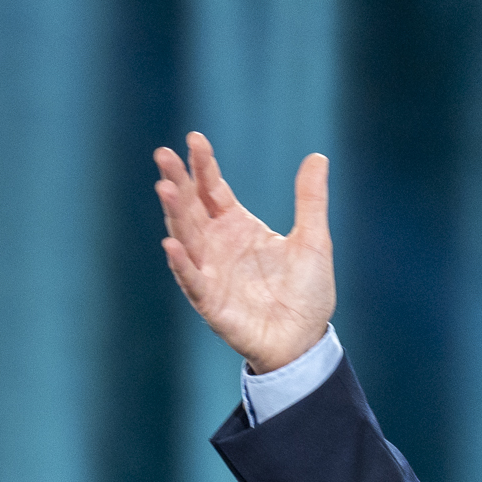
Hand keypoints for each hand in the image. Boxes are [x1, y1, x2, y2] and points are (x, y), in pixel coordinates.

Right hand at [153, 131, 334, 373]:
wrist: (306, 341)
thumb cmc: (307, 293)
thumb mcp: (313, 240)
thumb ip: (310, 200)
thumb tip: (317, 156)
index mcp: (238, 227)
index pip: (214, 190)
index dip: (203, 166)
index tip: (194, 139)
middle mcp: (218, 246)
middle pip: (192, 208)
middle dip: (178, 182)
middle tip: (164, 155)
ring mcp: (211, 273)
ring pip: (186, 238)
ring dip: (174, 214)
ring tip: (165, 187)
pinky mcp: (211, 303)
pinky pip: (192, 281)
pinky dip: (181, 264)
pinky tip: (171, 245)